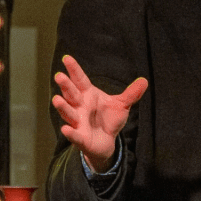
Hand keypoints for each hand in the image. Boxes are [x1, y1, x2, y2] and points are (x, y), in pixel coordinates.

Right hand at [52, 55, 147, 172]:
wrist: (107, 142)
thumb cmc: (109, 120)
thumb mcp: (122, 105)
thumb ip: (131, 94)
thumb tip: (145, 80)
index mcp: (88, 95)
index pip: (80, 80)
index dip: (73, 69)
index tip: (66, 58)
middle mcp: (80, 107)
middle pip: (71, 94)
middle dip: (65, 85)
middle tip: (59, 76)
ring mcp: (78, 122)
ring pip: (68, 112)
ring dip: (62, 106)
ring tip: (56, 99)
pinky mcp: (80, 138)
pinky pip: (74, 134)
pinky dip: (70, 132)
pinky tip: (65, 129)